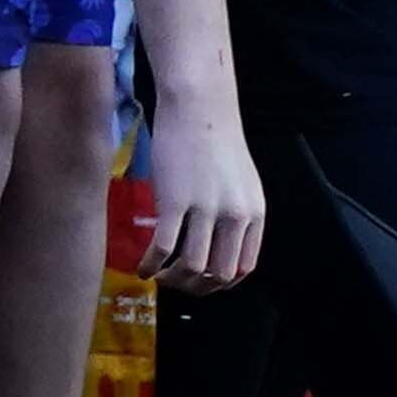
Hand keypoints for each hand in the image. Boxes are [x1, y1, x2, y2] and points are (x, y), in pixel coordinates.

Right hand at [143, 100, 268, 292]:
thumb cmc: (216, 142)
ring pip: (192, 267)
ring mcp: (207, 211)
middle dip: (195, 288)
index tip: (201, 282)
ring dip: (172, 280)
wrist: (199, 109)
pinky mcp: (175, 203)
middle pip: (219, 274)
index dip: (221, 283)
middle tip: (175, 283)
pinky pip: (163, 248)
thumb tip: (216, 243)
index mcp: (255, 214)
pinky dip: (151, 265)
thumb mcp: (240, 184)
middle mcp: (236, 216)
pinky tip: (141, 268)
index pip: (245, 267)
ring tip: (157, 275)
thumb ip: (233, 214)